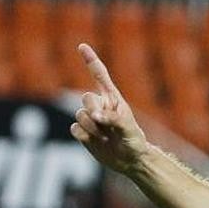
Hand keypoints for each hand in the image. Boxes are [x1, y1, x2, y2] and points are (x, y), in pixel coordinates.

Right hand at [69, 43, 149, 173]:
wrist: (130, 161)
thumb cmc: (134, 141)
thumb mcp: (129, 128)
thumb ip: (113, 119)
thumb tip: (95, 116)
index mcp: (112, 99)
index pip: (100, 76)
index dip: (91, 60)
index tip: (82, 46)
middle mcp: (99, 106)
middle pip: (86, 98)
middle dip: (93, 110)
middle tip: (105, 123)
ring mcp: (90, 119)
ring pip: (79, 115)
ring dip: (93, 128)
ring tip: (106, 137)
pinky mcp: (83, 132)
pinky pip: (74, 129)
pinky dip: (84, 136)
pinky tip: (96, 141)